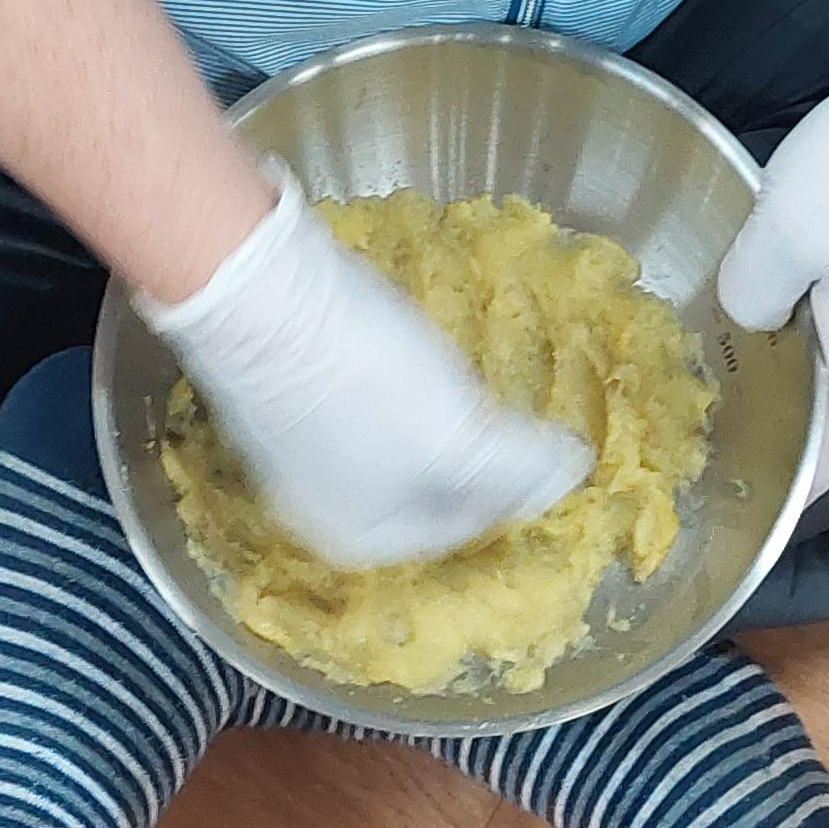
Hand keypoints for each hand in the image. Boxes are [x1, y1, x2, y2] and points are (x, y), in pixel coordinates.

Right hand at [139, 167, 588, 566]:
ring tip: (473, 374)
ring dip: (441, 413)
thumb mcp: (455, 440)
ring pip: (399, 441)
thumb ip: (518, 468)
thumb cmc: (359, 381)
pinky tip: (417, 348)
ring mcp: (300, 446)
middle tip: (516, 407)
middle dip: (477, 451)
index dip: (517, 484)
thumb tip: (572, 478)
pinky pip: (368, 400)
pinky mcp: (291, 389)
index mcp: (363, 536)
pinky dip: (403, 381)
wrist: (256, 291)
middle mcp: (324, 505)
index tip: (548, 442)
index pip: (467, 524)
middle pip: (429, 486)